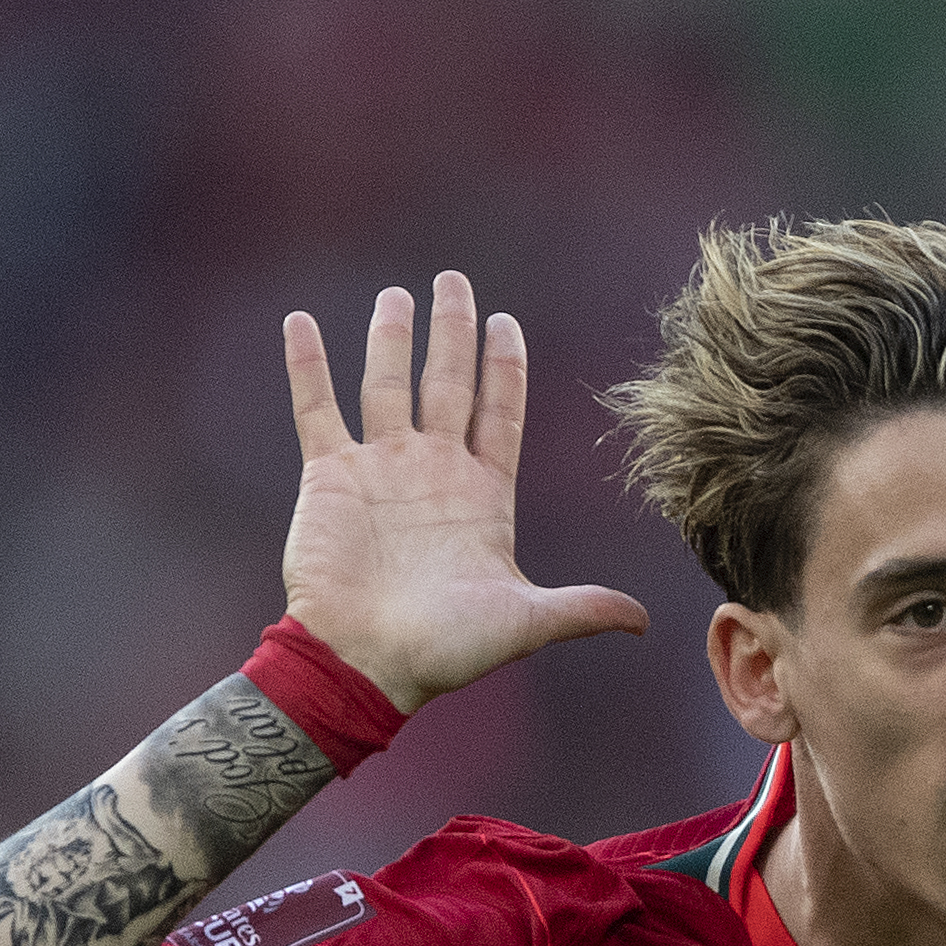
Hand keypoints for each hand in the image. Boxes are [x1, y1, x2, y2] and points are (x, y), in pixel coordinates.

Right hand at [277, 273, 645, 711]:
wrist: (365, 664)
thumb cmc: (445, 651)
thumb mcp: (524, 623)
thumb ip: (581, 608)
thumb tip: (644, 621)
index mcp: (482, 495)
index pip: (500, 413)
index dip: (505, 368)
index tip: (506, 323)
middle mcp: (432, 472)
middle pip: (448, 383)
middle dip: (453, 332)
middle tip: (455, 282)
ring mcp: (380, 469)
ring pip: (386, 384)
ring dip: (391, 338)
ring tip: (398, 294)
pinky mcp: (330, 478)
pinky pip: (316, 408)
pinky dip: (308, 365)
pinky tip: (301, 320)